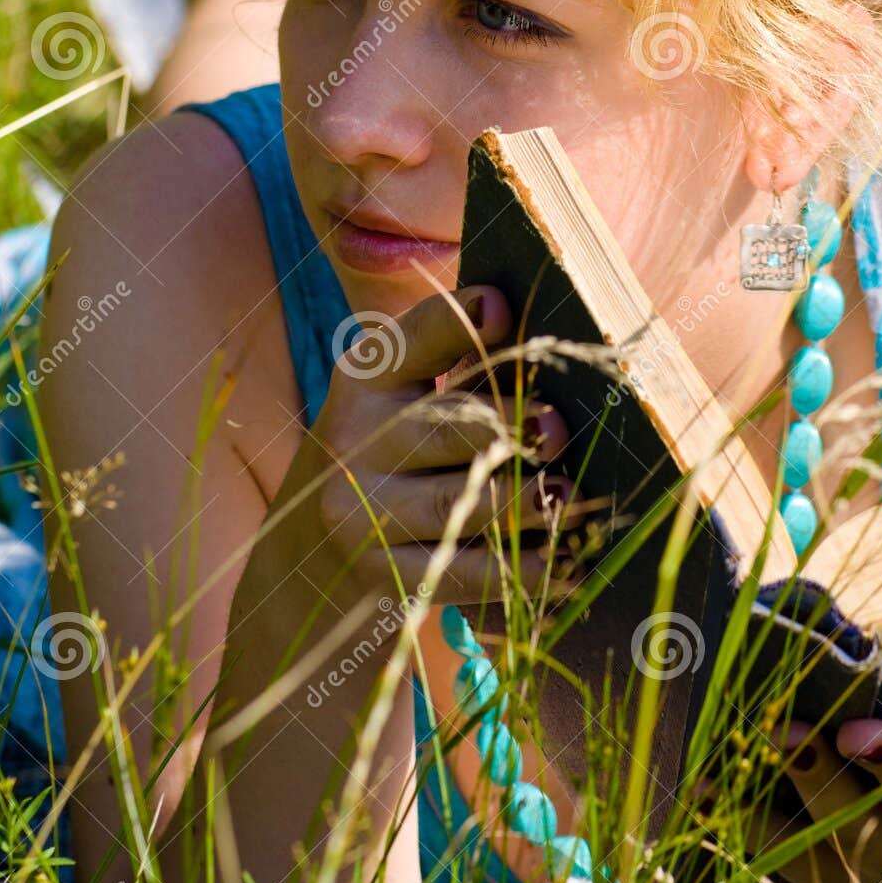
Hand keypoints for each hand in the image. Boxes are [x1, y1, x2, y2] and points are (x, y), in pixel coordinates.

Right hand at [312, 283, 592, 604]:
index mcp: (368, 379)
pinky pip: (462, 572)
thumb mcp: (409, 407)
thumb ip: (469, 376)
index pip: (414, 339)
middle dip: (507, 424)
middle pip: (444, 425)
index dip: (457, 321)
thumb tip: (557, 355)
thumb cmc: (393, 462)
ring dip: (522, 503)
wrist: (309, 560)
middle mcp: (356, 438)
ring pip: (455, 503)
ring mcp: (362, 512)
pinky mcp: (381, 575)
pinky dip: (519, 571)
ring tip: (572, 500)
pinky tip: (563, 565)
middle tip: (558, 429)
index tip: (501, 307)